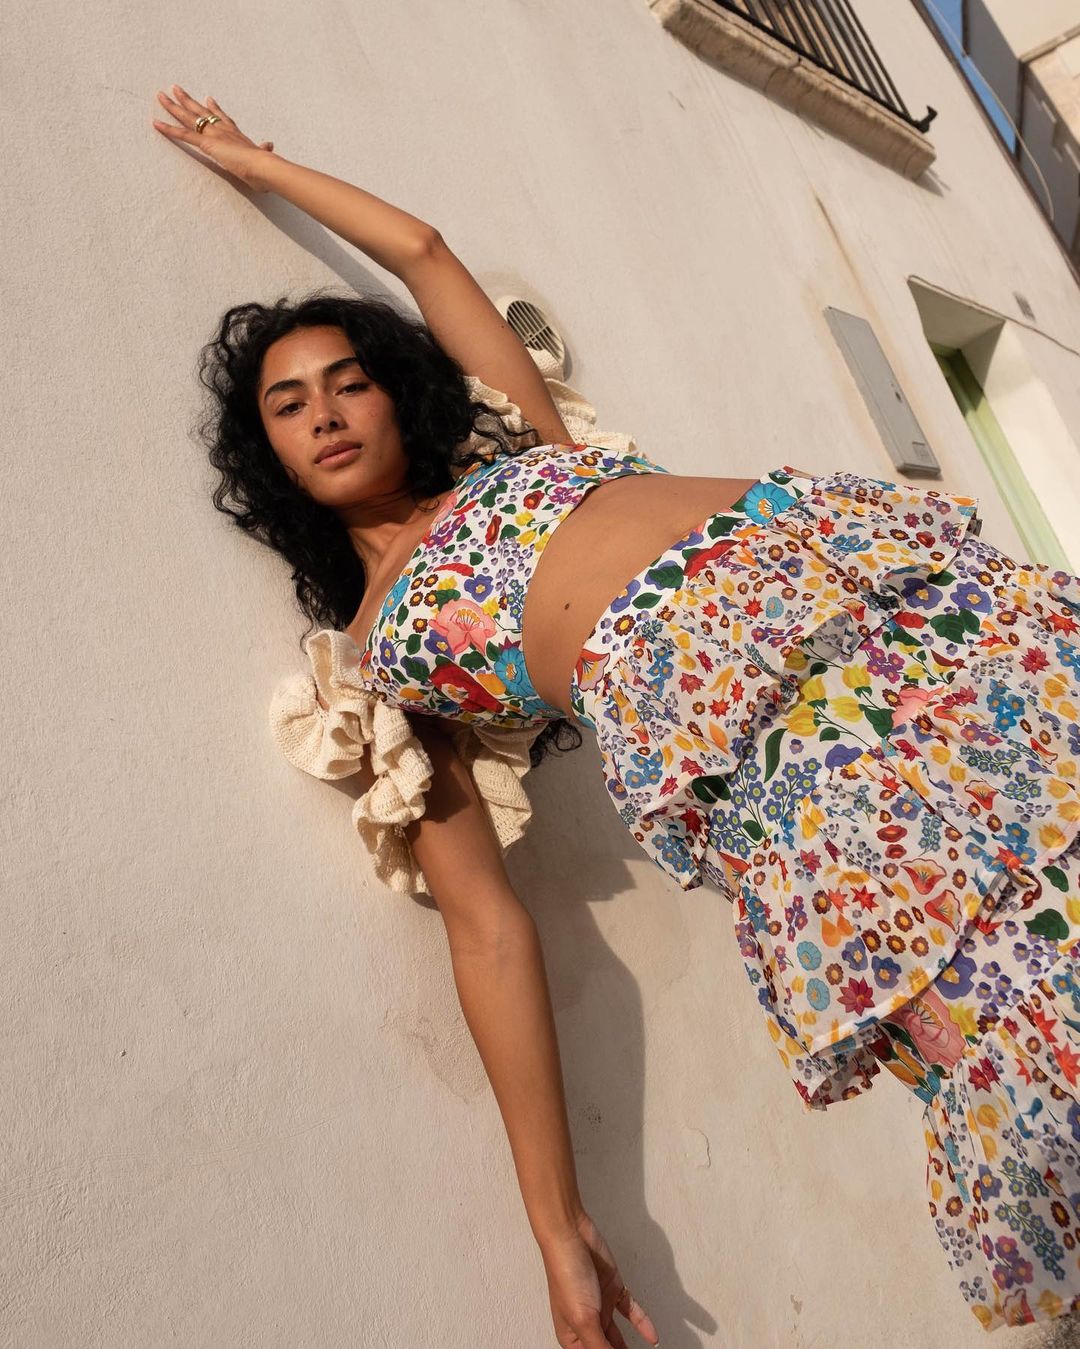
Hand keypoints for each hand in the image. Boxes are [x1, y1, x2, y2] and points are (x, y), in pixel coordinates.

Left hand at [152, 85, 275, 191]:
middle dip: (187, 100)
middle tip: (176, 88)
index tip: (208, 99)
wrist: (264, 166)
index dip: (215, 108)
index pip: (222, 118)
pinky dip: (169, 129)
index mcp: (236, 134)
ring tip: (160, 95)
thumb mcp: (264, 156)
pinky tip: (156, 123)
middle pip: (201, 111)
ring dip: (173, 106)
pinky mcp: (207, 144)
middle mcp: (223, 129)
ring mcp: (214, 134)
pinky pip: (184, 134)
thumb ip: (264, 151)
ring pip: (188, 117)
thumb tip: (270, 146)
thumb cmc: (265, 167)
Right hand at [541, 1211, 659, 1347]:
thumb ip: (601, 1348)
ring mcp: (601, 1308)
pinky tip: (653, 1338)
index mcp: (572, 1338)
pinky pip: (631, 1313)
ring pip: (619, 1337)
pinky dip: (642, 1324)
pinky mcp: (613, 1291)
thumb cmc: (567, 1277)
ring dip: (631, 1348)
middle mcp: (586, 1326)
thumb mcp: (584, 1320)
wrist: (571, 1235)